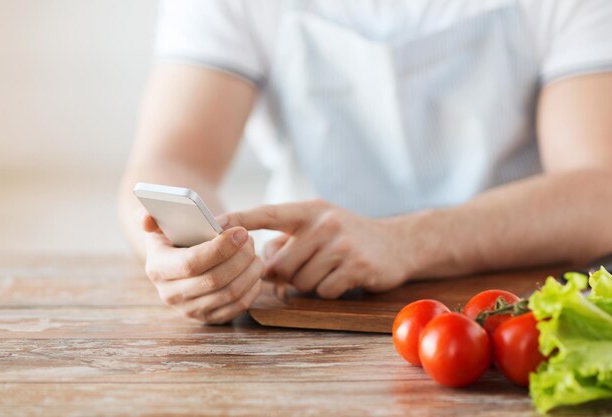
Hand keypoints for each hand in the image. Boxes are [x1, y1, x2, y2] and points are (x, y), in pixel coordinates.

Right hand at [140, 212, 263, 323]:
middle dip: (240, 257)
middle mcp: (170, 294)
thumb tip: (147, 219)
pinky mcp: (209, 318)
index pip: (191, 263)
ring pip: (230, 293)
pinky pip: (238, 306)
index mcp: (158, 268)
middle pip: (215, 280)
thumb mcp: (161, 222)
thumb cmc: (176, 233)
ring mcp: (190, 310)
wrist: (182, 256)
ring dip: (250, 270)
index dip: (220, 248)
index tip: (241, 232)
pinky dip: (253, 287)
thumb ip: (150, 216)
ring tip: (255, 252)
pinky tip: (255, 269)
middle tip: (251, 239)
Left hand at [218, 200, 411, 297]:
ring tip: (329, 269)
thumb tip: (262, 266)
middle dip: (288, 274)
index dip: (240, 219)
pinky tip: (343, 278)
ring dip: (310, 284)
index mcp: (310, 210)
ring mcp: (342, 244)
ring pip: (301, 281)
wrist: (397, 243)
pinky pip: (324, 291)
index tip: (214, 225)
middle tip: (307, 267)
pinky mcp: (357, 266)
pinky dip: (329, 291)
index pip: (268, 213)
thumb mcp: (318, 226)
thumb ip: (288, 240)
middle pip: (281, 263)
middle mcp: (324, 222)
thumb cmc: (347, 236)